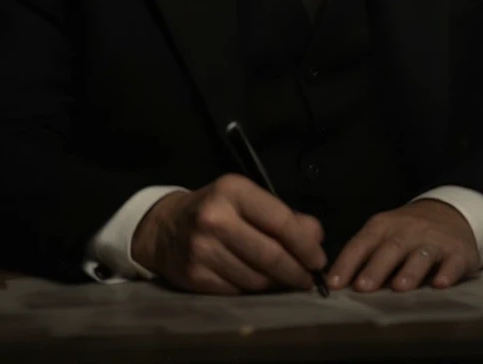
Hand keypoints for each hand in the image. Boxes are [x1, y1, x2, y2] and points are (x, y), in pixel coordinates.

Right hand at [131, 173, 326, 293]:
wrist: (164, 227)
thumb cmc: (215, 208)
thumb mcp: (246, 199)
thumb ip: (282, 214)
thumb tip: (316, 236)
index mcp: (232, 191)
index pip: (280, 221)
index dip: (305, 244)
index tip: (318, 259)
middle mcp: (215, 218)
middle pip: (271, 254)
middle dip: (297, 270)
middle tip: (309, 278)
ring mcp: (203, 249)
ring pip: (256, 278)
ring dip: (277, 283)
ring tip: (287, 279)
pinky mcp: (196, 275)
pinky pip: (238, 290)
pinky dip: (255, 290)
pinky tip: (261, 283)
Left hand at [327, 198, 479, 292]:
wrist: (450, 214)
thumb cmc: (409, 232)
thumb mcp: (384, 234)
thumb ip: (364, 255)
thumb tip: (337, 283)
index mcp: (384, 226)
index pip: (361, 243)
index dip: (347, 263)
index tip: (333, 283)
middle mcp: (408, 231)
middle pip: (390, 249)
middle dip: (375, 268)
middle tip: (363, 287)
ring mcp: (434, 241)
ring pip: (420, 255)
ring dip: (409, 271)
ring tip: (399, 288)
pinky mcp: (457, 252)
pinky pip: (452, 263)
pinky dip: (447, 273)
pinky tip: (440, 284)